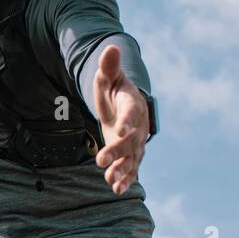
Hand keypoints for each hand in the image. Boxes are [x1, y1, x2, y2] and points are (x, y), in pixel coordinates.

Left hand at [92, 44, 149, 194]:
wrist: (123, 105)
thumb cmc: (114, 89)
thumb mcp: (108, 77)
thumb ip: (109, 66)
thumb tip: (110, 47)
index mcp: (132, 106)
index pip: (130, 114)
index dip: (126, 122)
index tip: (120, 130)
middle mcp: (137, 126)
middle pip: (128, 141)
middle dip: (116, 152)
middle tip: (100, 160)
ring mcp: (136, 143)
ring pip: (131, 158)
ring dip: (121, 170)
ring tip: (111, 181)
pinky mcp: (132, 155)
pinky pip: (131, 169)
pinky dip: (126, 179)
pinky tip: (117, 190)